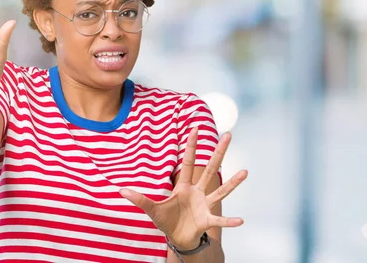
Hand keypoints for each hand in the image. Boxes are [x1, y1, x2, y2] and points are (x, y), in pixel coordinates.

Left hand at [120, 127, 247, 249]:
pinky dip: (229, 221)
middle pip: (210, 169)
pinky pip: (219, 220)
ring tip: (245, 172)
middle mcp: (197, 192)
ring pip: (220, 191)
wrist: (177, 238)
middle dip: (218, 152)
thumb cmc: (166, 220)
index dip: (191, 146)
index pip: (187, 162)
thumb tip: (120, 191)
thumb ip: (139, 199)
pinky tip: (241, 221)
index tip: (195, 128)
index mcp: (183, 186)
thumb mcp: (151, 209)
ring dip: (233, 183)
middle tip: (228, 135)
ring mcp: (204, 205)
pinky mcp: (207, 220)